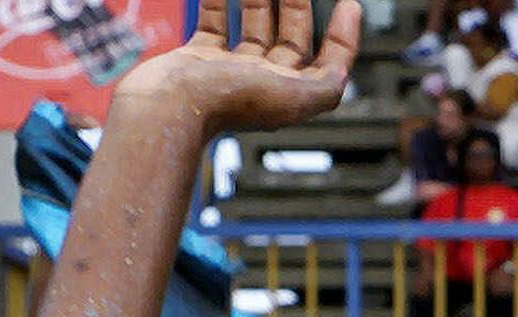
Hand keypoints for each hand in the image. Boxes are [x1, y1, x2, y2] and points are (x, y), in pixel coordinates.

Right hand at [115, 0, 358, 136]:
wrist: (167, 105)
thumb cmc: (227, 103)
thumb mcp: (292, 98)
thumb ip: (325, 87)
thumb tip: (342, 70)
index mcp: (289, 95)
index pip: (327, 65)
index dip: (343, 37)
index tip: (349, 5)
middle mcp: (263, 83)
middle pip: (290, 38)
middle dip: (297, 6)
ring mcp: (230, 70)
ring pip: (253, 25)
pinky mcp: (199, 58)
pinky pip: (214, 21)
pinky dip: (218, 1)